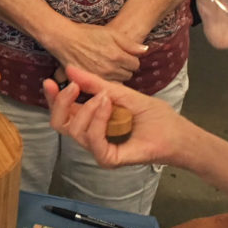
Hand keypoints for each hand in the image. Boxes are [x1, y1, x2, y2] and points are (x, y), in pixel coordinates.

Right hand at [42, 65, 187, 167]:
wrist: (177, 133)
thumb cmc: (154, 116)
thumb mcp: (121, 93)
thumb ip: (96, 84)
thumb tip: (69, 69)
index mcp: (91, 120)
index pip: (63, 112)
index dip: (53, 97)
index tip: (50, 81)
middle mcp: (91, 136)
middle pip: (60, 123)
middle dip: (60, 102)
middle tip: (73, 86)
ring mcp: (98, 149)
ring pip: (74, 131)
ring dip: (87, 108)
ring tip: (105, 97)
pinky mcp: (108, 159)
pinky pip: (92, 140)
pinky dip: (97, 121)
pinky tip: (107, 106)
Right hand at [47, 23, 147, 81]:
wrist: (65, 40)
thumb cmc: (87, 34)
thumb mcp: (111, 33)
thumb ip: (129, 43)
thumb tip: (145, 50)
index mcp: (117, 56)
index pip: (135, 65)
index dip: (131, 59)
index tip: (124, 56)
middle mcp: (110, 70)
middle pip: (128, 75)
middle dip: (125, 68)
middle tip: (116, 61)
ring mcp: (100, 77)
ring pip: (118, 82)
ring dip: (116, 76)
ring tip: (107, 67)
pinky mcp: (90, 82)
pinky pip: (105, 86)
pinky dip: (106, 81)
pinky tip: (100, 73)